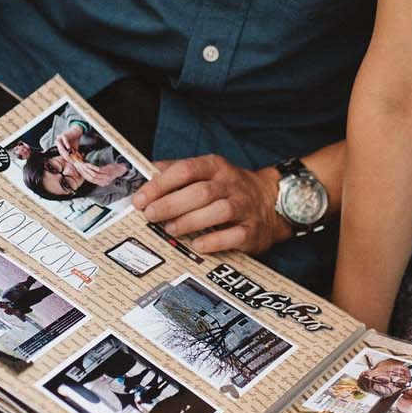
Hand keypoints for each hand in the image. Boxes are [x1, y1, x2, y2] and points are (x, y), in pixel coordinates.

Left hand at [131, 154, 287, 254]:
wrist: (271, 201)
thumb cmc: (228, 189)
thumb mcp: (206, 172)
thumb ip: (175, 172)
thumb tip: (144, 174)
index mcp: (215, 167)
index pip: (185, 170)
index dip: (160, 185)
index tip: (140, 199)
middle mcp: (231, 184)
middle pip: (200, 191)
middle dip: (171, 204)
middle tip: (150, 215)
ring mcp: (244, 207)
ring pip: (218, 211)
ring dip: (190, 221)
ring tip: (170, 229)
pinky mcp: (253, 230)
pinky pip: (235, 235)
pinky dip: (215, 241)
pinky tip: (197, 245)